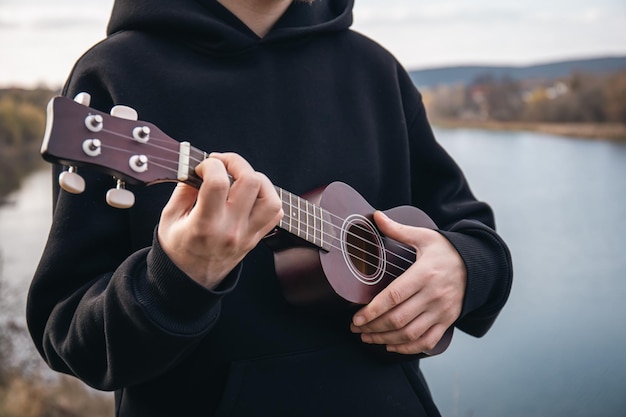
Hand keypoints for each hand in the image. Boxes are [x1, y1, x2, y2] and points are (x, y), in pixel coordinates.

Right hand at [157, 152, 282, 288]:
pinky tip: (250, 195)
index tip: (202, 167)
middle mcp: (231, 229)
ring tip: (239, 178)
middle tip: (222, 163)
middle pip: (251, 183)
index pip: (218, 183)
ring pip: (270, 198)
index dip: (211, 164)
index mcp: (205, 225)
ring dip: (257, 180)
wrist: (191, 281)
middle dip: (236, 162)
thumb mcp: (169, 219)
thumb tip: (198, 168)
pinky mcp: (256, 238)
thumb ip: (183, 190)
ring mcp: (248, 235)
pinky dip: (267, 197)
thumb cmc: (177, 248)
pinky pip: (275, 213)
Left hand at [350, 211, 465, 354]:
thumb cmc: (446, 250)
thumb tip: (376, 215)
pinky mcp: (447, 321)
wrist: (478, 265)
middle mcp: (434, 295)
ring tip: (366, 337)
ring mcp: (442, 311)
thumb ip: (398, 230)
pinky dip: (407, 348)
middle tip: (355, 328)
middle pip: (398, 318)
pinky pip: (426, 341)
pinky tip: (390, 345)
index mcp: (424, 274)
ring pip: (410, 333)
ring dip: (385, 339)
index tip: (356, 317)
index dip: (373, 310)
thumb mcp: (424, 236)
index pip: (394, 296)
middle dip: (373, 327)